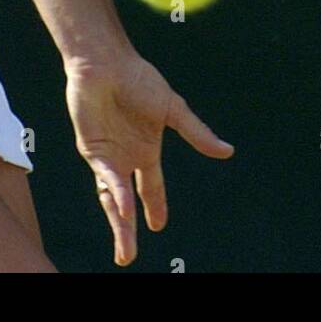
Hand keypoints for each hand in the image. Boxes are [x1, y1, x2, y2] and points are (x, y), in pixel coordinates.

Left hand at [63, 47, 234, 267]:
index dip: (155, 205)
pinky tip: (124, 209)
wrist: (106, 63)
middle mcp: (126, 157)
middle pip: (127, 202)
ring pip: (113, 199)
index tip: (159, 226)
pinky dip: (115, 195)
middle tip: (127, 257)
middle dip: (128, 230)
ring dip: (119, 224)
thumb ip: (196, 133)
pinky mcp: (93, 150)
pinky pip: (105, 179)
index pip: (151, 185)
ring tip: (126, 251)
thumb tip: (228, 151)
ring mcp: (108, 156)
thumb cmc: (138, 79)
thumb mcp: (173, 109)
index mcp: (145, 148)